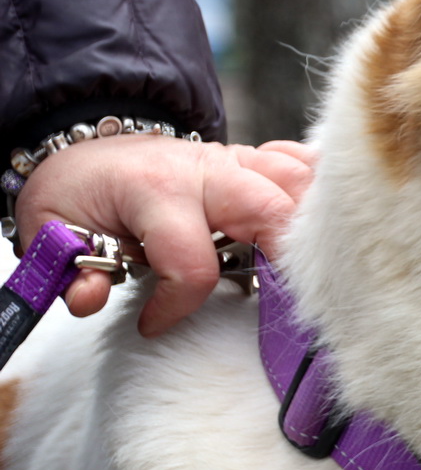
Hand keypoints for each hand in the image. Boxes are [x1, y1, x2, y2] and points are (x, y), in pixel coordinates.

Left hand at [15, 135, 315, 335]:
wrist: (90, 146)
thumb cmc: (79, 191)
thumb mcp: (52, 229)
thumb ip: (73, 271)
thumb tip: (91, 299)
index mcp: (156, 189)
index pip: (192, 261)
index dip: (177, 305)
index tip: (153, 323)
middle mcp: (206, 169)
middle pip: (272, 212)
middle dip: (285, 265)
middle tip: (275, 303)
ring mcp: (236, 160)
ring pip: (300, 182)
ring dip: (312, 226)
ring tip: (309, 269)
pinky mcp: (253, 160)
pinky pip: (303, 163)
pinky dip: (318, 190)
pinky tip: (318, 223)